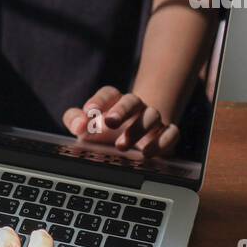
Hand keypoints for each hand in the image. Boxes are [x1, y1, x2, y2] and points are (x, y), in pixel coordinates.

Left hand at [62, 85, 179, 156]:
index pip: (108, 93)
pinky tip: (147, 153)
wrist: (133, 136)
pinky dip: (162, 142)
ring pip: (152, 115)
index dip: (99, 101)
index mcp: (114, 100)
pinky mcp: (167, 133)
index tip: (88, 111)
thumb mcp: (86, 125)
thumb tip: (78, 125)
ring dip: (138, 129)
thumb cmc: (104, 128)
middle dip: (121, 110)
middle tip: (109, 122)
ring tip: (121, 145)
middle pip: (132, 101)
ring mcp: (152, 118)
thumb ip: (75, 120)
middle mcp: (135, 106)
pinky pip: (172, 132)